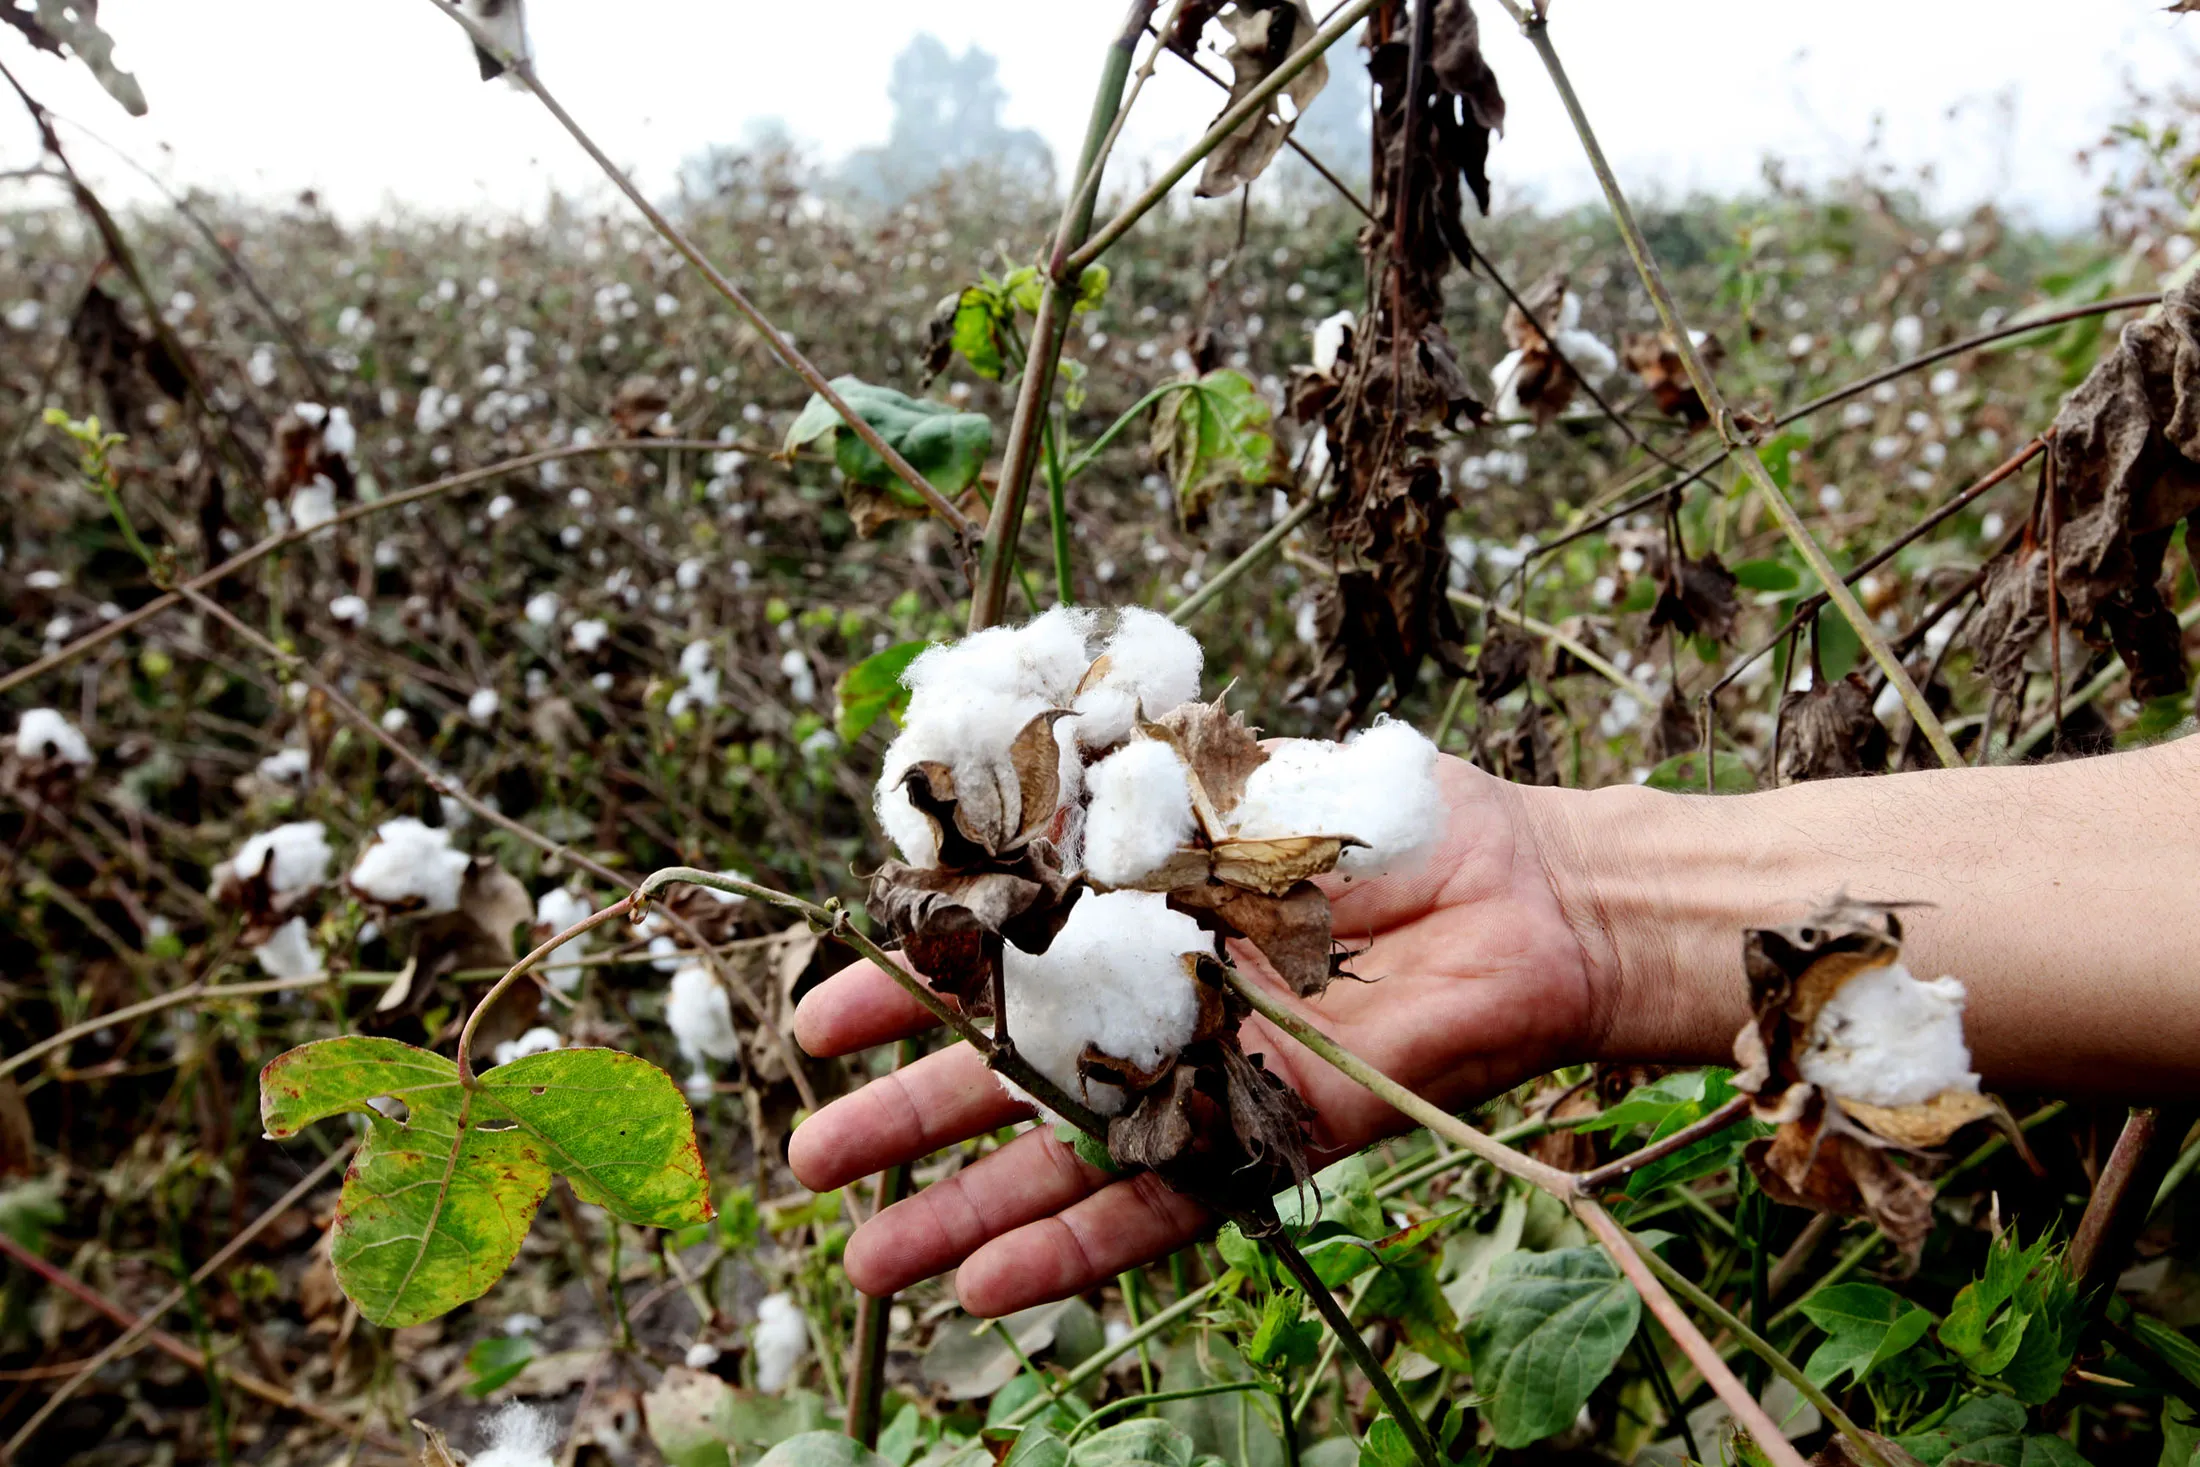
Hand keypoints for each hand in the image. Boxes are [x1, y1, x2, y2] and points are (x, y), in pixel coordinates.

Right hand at [787, 756, 1604, 1315]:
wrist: (1537, 892)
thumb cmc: (1397, 821)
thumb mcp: (1242, 787)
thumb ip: (1133, 813)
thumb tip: (1002, 815)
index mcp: (1141, 919)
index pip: (1000, 967)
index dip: (913, 990)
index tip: (826, 1018)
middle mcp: (1163, 1010)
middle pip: (1013, 1077)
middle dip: (906, 1118)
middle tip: (807, 1159)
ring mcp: (1212, 1080)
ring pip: (1066, 1162)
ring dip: (964, 1211)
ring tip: (865, 1264)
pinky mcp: (1271, 1138)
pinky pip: (1165, 1200)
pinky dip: (1077, 1248)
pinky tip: (986, 1289)